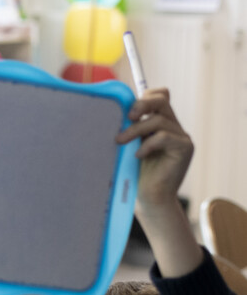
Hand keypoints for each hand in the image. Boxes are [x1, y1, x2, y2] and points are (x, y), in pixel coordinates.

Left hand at [116, 87, 200, 277]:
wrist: (147, 200)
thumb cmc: (132, 174)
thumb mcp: (126, 146)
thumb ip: (126, 127)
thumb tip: (109, 108)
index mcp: (159, 123)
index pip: (159, 95)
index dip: (144, 95)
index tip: (125, 108)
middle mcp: (173, 127)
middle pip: (162, 99)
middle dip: (142, 104)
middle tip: (127, 116)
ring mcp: (181, 137)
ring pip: (159, 119)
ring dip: (136, 129)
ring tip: (119, 142)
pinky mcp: (184, 149)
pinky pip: (164, 137)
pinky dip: (147, 144)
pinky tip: (137, 156)